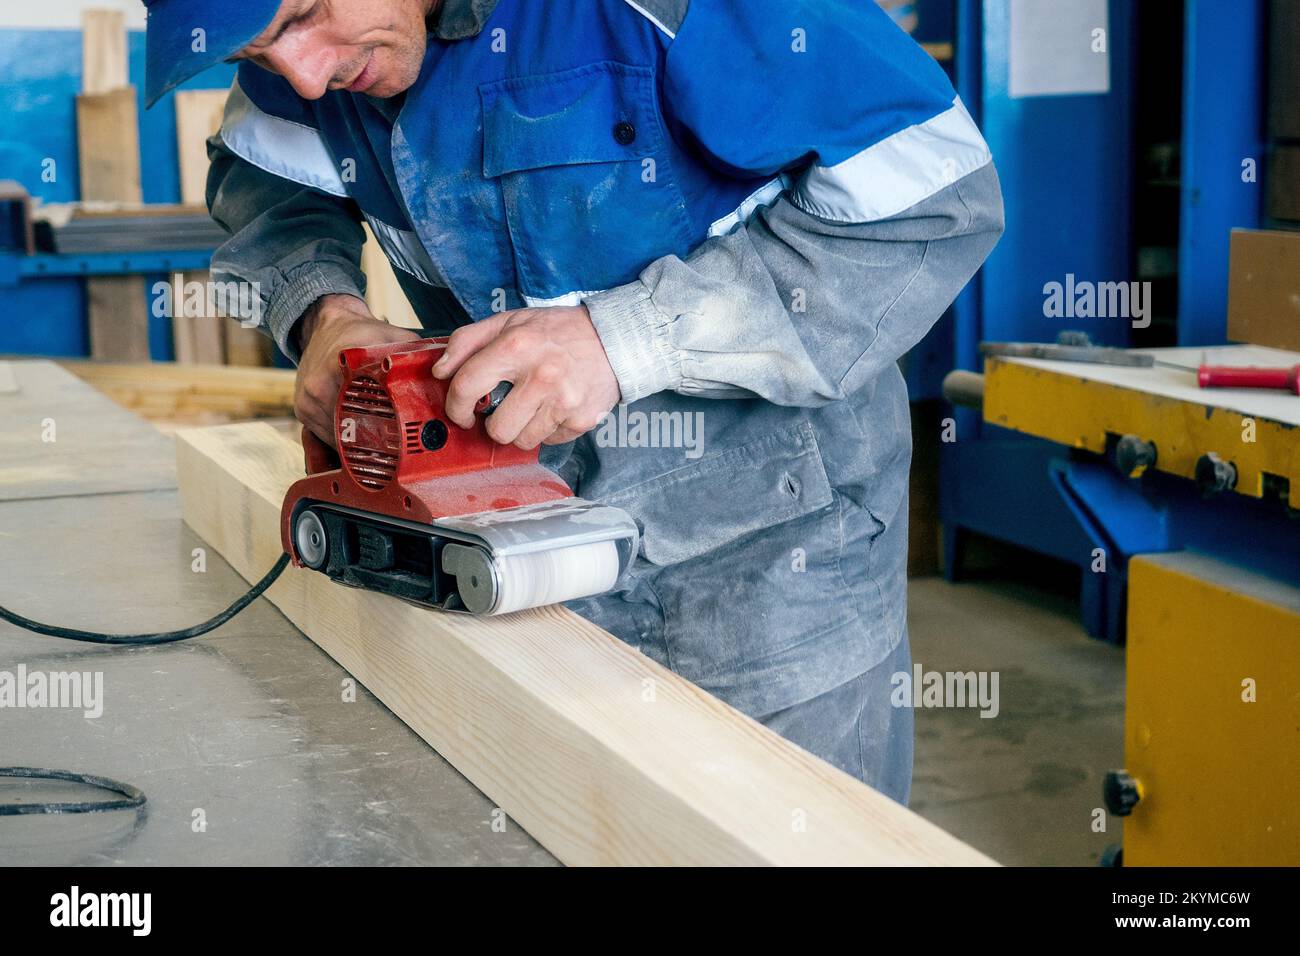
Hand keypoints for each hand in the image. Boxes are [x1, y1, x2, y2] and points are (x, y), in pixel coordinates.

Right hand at [293, 294, 419, 444]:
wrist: (324, 326)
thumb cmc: (361, 333)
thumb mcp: (391, 336)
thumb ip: (414, 355)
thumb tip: (442, 376)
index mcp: (338, 366)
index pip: (363, 410)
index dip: (385, 429)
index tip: (403, 442)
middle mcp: (318, 386)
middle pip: (349, 430)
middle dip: (374, 443)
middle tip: (398, 454)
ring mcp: (306, 402)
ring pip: (336, 438)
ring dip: (358, 446)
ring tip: (383, 452)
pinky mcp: (302, 411)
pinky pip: (326, 436)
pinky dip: (345, 441)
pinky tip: (363, 441)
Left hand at [432, 306, 620, 448]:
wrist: (615, 340)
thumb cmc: (557, 331)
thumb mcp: (510, 321)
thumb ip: (468, 341)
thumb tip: (440, 370)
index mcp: (517, 346)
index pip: (468, 385)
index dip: (456, 405)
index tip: (461, 412)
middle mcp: (541, 376)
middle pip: (496, 428)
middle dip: (493, 424)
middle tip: (501, 411)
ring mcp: (564, 402)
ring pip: (522, 441)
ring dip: (520, 429)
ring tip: (530, 408)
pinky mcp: (581, 420)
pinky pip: (548, 441)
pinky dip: (546, 430)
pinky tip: (554, 409)